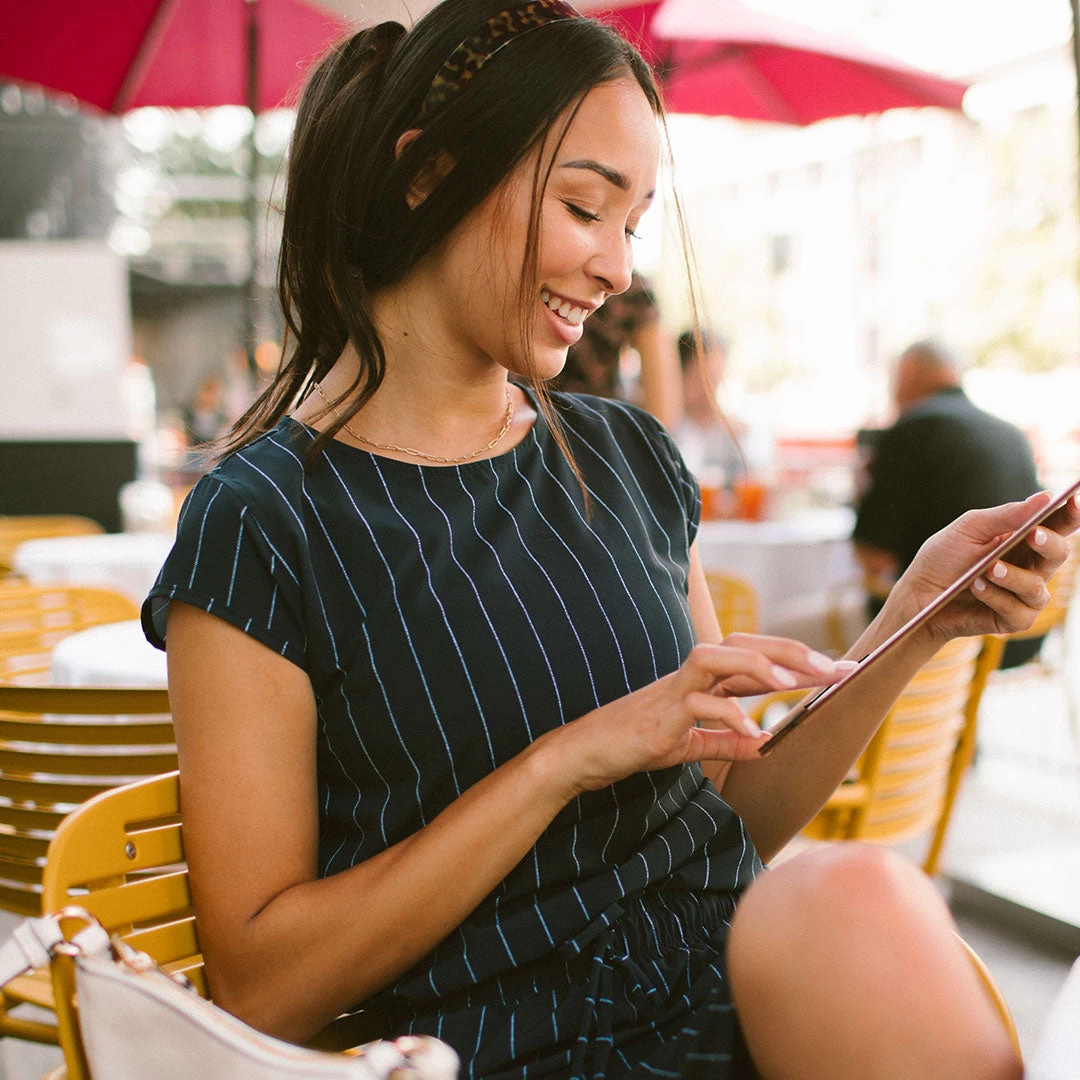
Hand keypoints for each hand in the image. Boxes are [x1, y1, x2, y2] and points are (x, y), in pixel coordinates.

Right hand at [562, 637, 854, 792]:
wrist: (582, 754)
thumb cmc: (633, 744)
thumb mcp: (688, 746)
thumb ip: (724, 742)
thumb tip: (763, 744)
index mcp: (701, 681)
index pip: (755, 659)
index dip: (797, 661)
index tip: (840, 670)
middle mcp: (690, 677)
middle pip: (743, 644)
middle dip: (791, 652)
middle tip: (835, 668)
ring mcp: (673, 691)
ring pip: (716, 658)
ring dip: (757, 664)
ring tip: (794, 680)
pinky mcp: (659, 716)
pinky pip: (696, 706)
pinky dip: (727, 716)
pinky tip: (754, 733)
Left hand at [893, 491, 1079, 642]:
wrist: (919, 594)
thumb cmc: (943, 559)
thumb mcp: (968, 529)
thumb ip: (1005, 516)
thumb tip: (1045, 497)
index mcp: (1024, 539)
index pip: (1057, 525)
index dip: (1071, 513)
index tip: (1074, 500)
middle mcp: (1030, 567)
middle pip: (1059, 554)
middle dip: (1049, 544)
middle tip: (1034, 534)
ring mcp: (1024, 595)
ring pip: (1037, 587)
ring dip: (1012, 576)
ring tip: (988, 569)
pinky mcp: (1014, 619)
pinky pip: (1018, 610)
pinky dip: (996, 597)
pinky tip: (976, 588)